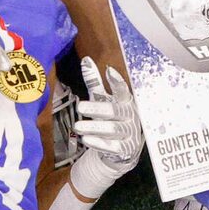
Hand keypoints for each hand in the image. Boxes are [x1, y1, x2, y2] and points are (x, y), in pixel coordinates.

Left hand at [70, 57, 143, 180]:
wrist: (123, 147)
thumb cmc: (111, 117)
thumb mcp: (103, 99)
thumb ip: (95, 82)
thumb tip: (86, 60)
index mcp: (126, 101)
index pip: (124, 90)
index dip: (117, 82)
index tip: (109, 71)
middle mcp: (130, 116)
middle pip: (116, 111)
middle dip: (98, 109)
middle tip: (80, 107)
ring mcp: (129, 133)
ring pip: (113, 129)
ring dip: (95, 127)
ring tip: (78, 127)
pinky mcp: (125, 149)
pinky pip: (112, 146)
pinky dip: (99, 143)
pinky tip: (86, 139)